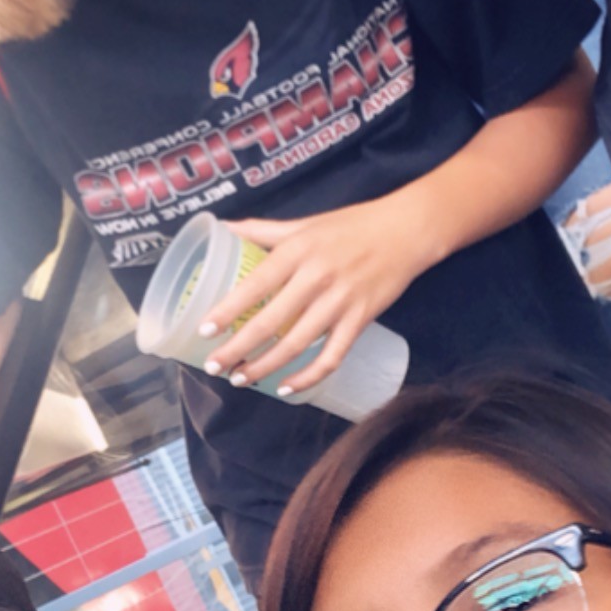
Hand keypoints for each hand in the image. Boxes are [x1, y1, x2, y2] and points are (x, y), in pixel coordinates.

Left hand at [199, 200, 426, 394]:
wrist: (406, 231)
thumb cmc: (351, 226)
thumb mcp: (304, 223)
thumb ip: (263, 230)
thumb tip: (223, 228)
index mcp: (297, 251)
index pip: (255, 285)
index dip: (227, 310)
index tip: (204, 331)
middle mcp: (316, 277)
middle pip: (271, 322)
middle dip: (239, 348)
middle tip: (214, 366)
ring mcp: (340, 301)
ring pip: (297, 344)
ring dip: (266, 366)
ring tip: (241, 378)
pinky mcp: (361, 319)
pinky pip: (332, 356)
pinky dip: (309, 376)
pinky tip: (287, 388)